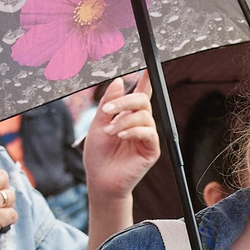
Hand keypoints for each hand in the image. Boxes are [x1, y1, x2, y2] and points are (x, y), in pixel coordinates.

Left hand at [81, 74, 160, 198]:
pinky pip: (149, 132)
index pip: (141, 96)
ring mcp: (147, 137)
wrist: (100, 180)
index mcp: (128, 117)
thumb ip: (109, 103)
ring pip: (144, 116)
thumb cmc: (98, 155)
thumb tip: (119, 81)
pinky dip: (134, 130)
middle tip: (107, 112)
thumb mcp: (98, 124)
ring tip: (110, 132)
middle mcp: (140, 124)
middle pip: (142, 101)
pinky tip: (121, 136)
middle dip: (125, 102)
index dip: (146, 81)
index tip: (147, 69)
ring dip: (124, 120)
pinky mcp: (152, 150)